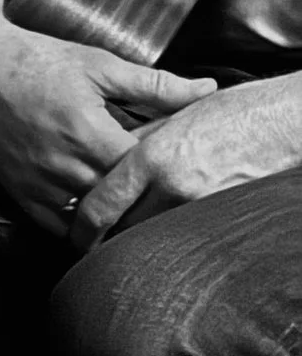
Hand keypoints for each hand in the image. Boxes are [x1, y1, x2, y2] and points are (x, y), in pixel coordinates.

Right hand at [0, 21, 214, 234]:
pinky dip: (80, 227)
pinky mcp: (19, 193)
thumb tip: (208, 90)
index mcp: (87, 132)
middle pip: (120, 202)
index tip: (177, 163)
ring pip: (90, 220)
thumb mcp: (101, 66)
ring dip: (114, 215)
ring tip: (135, 203)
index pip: (142, 172)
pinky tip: (97, 215)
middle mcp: (61, 164)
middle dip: (144, 196)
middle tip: (163, 187)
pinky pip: (57, 228)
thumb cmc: (38, 61)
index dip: (164, 171)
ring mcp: (38, 183)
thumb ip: (157, 85)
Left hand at [68, 71, 301, 250]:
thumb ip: (138, 141)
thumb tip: (109, 161)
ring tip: (129, 238)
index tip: (76, 235)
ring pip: (151, 237)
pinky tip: (167, 235)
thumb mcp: (176, 117)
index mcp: (153, 156)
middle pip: (122, 228)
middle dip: (108, 237)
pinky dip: (170, 238)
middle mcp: (172, 185)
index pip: (101, 204)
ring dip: (138, 240)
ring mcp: (198, 205)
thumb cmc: (238, 113)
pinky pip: (182, 236)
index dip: (82, 227)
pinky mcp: (220, 217)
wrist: (287, 120)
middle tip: (95, 242)